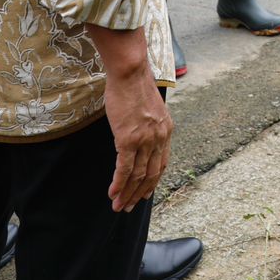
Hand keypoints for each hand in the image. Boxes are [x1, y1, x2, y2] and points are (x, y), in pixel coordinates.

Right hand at [89, 26, 171, 211]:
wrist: (131, 72)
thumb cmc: (135, 85)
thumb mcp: (149, 107)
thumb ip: (148, 124)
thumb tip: (138, 132)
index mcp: (166, 130)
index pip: (162, 163)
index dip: (152, 181)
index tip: (144, 193)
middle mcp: (159, 137)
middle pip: (151, 174)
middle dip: (139, 193)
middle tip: (128, 207)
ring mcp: (145, 140)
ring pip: (137, 175)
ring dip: (126, 193)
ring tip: (118, 206)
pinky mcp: (128, 139)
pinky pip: (124, 168)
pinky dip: (118, 183)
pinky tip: (112, 194)